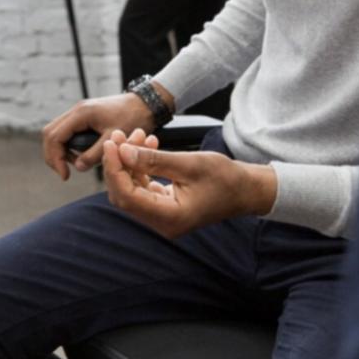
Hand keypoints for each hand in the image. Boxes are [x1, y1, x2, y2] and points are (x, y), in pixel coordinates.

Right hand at [39, 92, 157, 179]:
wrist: (145, 103)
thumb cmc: (134, 118)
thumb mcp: (115, 139)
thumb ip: (95, 154)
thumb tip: (78, 167)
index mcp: (81, 114)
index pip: (55, 137)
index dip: (56, 158)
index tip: (65, 175)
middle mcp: (76, 110)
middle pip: (49, 133)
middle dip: (53, 155)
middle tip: (64, 172)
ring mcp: (78, 112)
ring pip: (56, 132)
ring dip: (60, 150)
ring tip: (77, 164)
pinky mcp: (83, 116)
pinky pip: (67, 131)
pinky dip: (68, 145)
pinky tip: (81, 155)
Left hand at [101, 133, 277, 238]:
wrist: (246, 189)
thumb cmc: (225, 178)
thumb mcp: (190, 164)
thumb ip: (154, 160)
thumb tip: (122, 152)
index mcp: (169, 218)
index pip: (127, 196)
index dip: (114, 169)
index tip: (112, 144)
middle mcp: (162, 223)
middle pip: (124, 194)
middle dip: (119, 163)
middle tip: (121, 135)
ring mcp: (162, 216)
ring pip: (132, 188)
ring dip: (130, 161)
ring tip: (137, 135)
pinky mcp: (164, 207)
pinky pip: (143, 187)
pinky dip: (141, 166)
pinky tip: (148, 146)